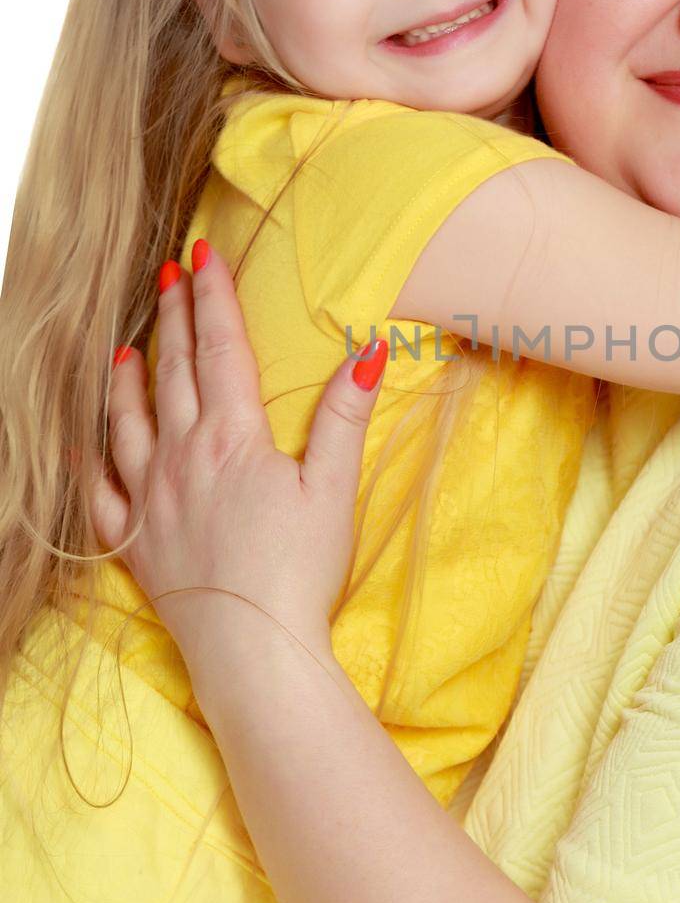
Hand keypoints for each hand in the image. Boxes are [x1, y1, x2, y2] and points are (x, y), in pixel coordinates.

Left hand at [88, 242, 387, 686]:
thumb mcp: (334, 488)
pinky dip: (90, 457)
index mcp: (233, 438)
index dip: (213, 297)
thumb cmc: (299, 570)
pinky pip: (101, 489)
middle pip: (174, 372)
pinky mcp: (133, 539)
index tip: (204, 254)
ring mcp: (151, 497)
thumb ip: (343, 416)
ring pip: (129, 421)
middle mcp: (183, 456)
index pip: (220, 349)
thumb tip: (370, 350)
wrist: (253, 648)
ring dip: (128, 378)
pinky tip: (85, 439)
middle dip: (173, 317)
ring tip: (127, 346)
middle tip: (169, 274)